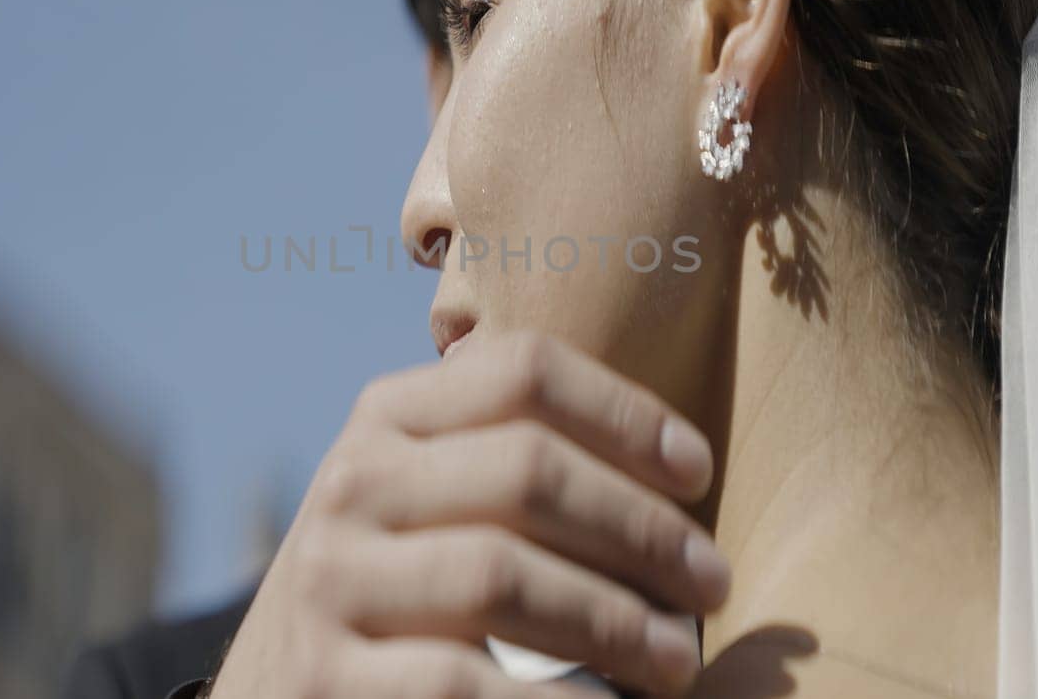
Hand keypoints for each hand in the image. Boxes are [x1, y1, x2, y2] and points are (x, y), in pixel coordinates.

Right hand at [209, 331, 729, 698]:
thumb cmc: (403, 595)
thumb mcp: (431, 501)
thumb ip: (511, 459)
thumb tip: (676, 460)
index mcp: (388, 417)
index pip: (523, 371)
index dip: (626, 413)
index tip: (698, 472)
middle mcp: (351, 481)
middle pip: (526, 469)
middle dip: (640, 529)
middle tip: (712, 585)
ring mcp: (327, 581)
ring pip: (501, 575)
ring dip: (615, 622)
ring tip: (680, 662)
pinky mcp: (325, 680)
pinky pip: (464, 684)